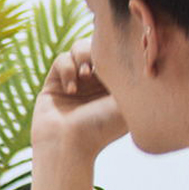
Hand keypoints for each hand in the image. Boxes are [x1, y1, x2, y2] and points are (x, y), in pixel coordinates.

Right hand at [31, 38, 126, 160]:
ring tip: (85, 74)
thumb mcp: (128, 102)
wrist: (67, 143)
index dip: (118, 51)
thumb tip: (134, 52)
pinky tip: (71, 89)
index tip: (119, 62)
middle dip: (98, 51)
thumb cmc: (101, 128)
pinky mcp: (55, 81)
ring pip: (78, 48)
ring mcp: (75, 80)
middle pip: (98, 46)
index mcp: (117, 86)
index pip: (119, 55)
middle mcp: (97, 82)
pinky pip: (61, 59)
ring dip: (82, 56)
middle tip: (98, 68)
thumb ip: (132, 75)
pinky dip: (67, 69)